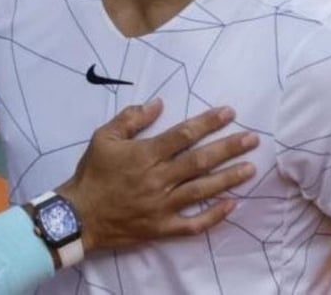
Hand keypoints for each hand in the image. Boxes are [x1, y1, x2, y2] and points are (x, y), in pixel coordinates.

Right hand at [56, 99, 257, 251]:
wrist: (79, 215)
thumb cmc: (92, 173)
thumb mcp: (104, 138)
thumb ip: (131, 119)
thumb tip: (157, 103)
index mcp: (145, 155)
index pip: (183, 135)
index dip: (208, 122)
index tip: (229, 113)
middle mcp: (158, 179)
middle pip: (200, 161)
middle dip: (229, 148)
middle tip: (252, 139)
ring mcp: (162, 205)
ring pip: (202, 190)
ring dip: (229, 178)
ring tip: (250, 168)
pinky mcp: (162, 227)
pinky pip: (193, 224)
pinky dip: (213, 216)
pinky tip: (231, 205)